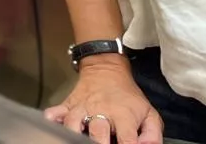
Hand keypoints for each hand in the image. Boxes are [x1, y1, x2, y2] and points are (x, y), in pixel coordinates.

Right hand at [45, 59, 161, 143]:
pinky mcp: (68, 105)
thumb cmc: (128, 97)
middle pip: (97, 134)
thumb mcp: (149, 112)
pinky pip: (55, 113)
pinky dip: (52, 121)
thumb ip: (153, 134)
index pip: (127, 140)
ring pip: (73, 125)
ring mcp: (81, 108)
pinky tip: (54, 127)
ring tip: (76, 140)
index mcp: (123, 116)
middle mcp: (100, 112)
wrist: (106, 69)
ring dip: (74, 135)